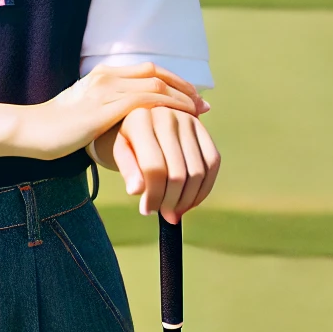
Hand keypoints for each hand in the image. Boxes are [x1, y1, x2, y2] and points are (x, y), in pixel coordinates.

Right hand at [26, 62, 205, 158]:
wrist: (31, 131)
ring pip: (155, 85)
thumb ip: (105, 107)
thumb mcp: (84, 111)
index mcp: (103, 74)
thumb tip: (123, 118)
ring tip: (198, 112)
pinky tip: (181, 119)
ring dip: (181, 98)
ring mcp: (105, 90)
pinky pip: (145, 103)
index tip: (191, 96)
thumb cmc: (56, 128)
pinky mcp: (105, 109)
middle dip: (183, 87)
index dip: (173, 81)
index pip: (147, 70)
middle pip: (156, 73)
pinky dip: (168, 107)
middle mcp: (107, 76)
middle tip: (202, 104)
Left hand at [95, 106, 219, 222]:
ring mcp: (188, 120)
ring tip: (176, 210)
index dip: (153, 195)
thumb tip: (136, 191)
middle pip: (177, 173)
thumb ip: (128, 171)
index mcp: (140, 120)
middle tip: (165, 214)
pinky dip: (205, 188)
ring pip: (198, 172)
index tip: (147, 211)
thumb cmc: (129, 139)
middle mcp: (167, 116)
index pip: (153, 168)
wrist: (145, 118)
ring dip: (188, 199)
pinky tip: (192, 201)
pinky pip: (212, 163)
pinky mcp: (203, 128)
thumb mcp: (120, 151)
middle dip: (171, 201)